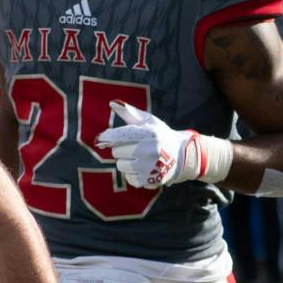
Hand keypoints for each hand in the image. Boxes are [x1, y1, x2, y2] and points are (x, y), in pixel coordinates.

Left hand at [95, 101, 211, 188]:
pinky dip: (132, 174)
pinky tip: (143, 169)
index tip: (101, 138)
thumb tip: (112, 103)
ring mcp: (149, 167)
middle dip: (122, 149)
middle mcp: (149, 150)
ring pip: (120, 166)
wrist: (182, 155)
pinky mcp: (149, 180)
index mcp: (149, 133)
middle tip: (133, 148)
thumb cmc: (160, 135)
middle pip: (116, 152)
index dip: (106, 137)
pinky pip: (128, 178)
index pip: (118, 136)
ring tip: (139, 159)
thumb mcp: (149, 121)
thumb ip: (130, 113)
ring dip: (126, 162)